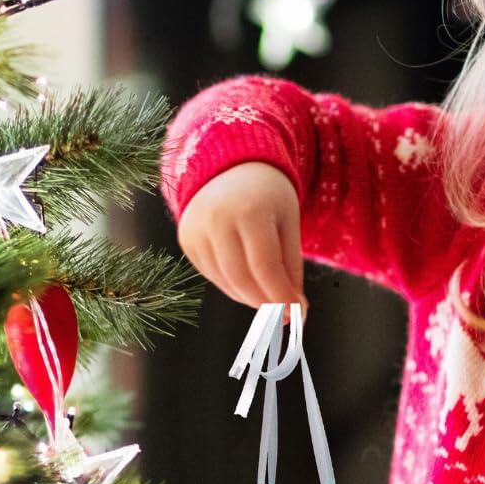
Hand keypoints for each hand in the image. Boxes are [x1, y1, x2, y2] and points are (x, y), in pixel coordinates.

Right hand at [177, 161, 307, 317]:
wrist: (230, 168)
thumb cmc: (267, 196)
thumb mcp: (288, 223)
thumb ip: (291, 267)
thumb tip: (296, 310)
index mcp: (249, 210)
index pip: (265, 266)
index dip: (281, 296)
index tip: (298, 315)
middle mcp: (216, 219)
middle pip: (242, 278)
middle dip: (266, 302)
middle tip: (286, 314)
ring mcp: (196, 230)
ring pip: (226, 282)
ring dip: (250, 297)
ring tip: (269, 293)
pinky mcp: (187, 240)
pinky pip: (212, 275)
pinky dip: (233, 286)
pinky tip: (248, 280)